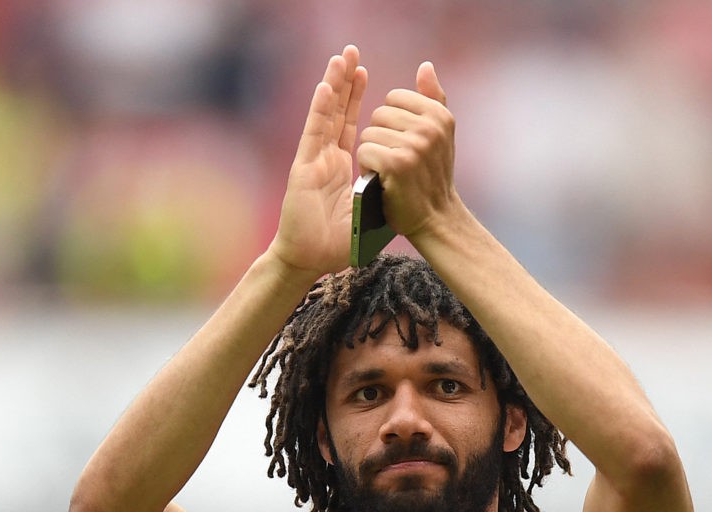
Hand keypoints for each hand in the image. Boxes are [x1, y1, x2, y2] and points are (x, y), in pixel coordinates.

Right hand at [270, 45, 367, 276]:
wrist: (312, 260)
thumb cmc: (338, 244)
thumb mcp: (372, 213)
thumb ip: (385, 194)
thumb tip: (408, 187)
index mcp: (341, 166)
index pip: (350, 124)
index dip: (356, 98)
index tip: (366, 73)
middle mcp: (325, 157)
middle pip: (336, 111)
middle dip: (345, 81)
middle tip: (352, 52)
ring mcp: (313, 160)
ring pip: (324, 114)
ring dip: (334, 85)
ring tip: (341, 58)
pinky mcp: (303, 168)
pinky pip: (314, 133)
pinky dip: (320, 109)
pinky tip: (327, 87)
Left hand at [357, 61, 460, 238]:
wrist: (436, 218)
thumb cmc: (432, 175)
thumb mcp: (439, 134)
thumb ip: (432, 98)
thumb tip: (425, 67)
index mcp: (439, 114)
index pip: (394, 98)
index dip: (391, 122)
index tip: (405, 143)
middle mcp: (430, 126)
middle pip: (379, 115)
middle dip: (380, 138)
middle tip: (398, 161)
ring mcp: (415, 144)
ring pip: (368, 134)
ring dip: (373, 154)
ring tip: (391, 172)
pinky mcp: (397, 163)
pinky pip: (364, 151)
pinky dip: (367, 167)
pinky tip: (382, 179)